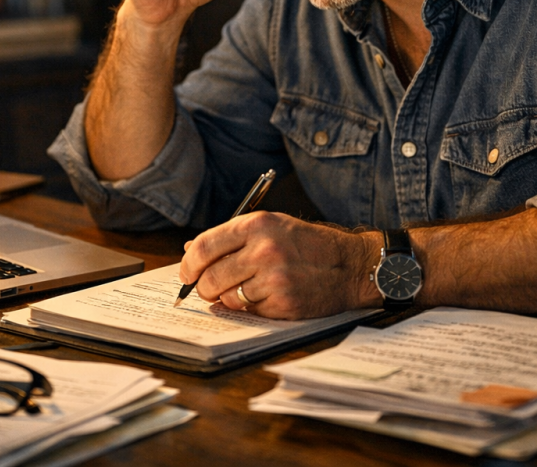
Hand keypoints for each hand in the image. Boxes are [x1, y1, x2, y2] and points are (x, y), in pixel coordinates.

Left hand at [178, 212, 382, 319]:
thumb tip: (191, 251)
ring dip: (230, 298)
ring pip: (227, 298)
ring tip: (246, 289)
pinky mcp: (283, 303)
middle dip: (204, 287)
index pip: (204, 246)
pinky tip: (267, 296)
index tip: (187, 273)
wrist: (350, 265)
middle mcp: (263, 250)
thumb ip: (231, 237)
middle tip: (209, 288)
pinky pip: (249, 311)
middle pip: (210, 277)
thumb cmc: (307, 244)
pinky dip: (251, 307)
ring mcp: (274, 279)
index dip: (189, 264)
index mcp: (257, 225)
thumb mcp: (272, 226)